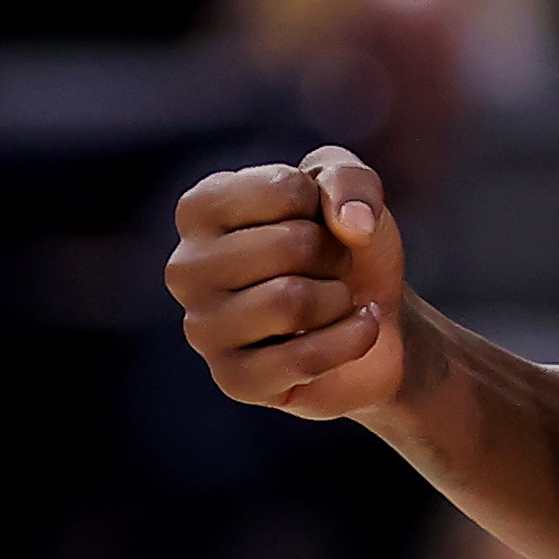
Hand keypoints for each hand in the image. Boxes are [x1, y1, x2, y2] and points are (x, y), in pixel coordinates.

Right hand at [166, 146, 413, 422]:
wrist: (373, 317)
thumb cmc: (344, 246)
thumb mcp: (352, 190)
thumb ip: (349, 179)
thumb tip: (352, 225)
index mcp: (200, 209)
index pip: (283, 189)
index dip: (323, 204)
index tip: (316, 220)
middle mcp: (186, 267)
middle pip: (290, 246)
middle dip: (334, 255)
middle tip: (331, 266)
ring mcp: (202, 329)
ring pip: (291, 302)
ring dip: (338, 297)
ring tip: (334, 298)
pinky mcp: (233, 380)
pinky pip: (306, 357)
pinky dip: (353, 338)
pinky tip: (355, 331)